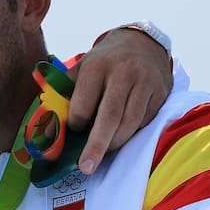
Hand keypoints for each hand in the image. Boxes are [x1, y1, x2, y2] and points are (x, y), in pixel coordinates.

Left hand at [67, 27, 171, 173]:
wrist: (141, 42)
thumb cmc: (104, 62)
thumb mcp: (81, 69)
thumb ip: (62, 96)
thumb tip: (47, 132)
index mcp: (97, 66)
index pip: (83, 104)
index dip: (75, 122)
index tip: (73, 129)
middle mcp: (123, 73)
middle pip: (109, 117)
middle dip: (96, 145)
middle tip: (86, 167)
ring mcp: (145, 83)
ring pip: (130, 123)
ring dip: (115, 143)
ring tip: (103, 153)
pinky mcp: (161, 93)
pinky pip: (145, 122)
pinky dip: (131, 133)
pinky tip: (121, 136)